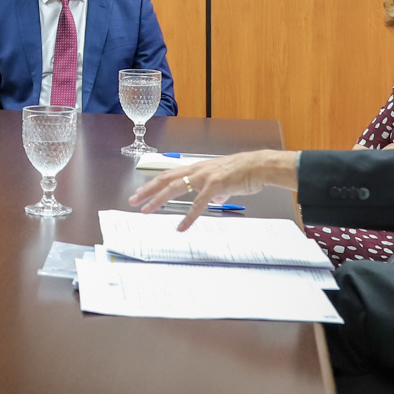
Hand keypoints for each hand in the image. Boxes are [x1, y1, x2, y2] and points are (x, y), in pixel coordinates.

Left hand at [129, 149, 298, 229]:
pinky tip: (181, 227)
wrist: (260, 166)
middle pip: (165, 179)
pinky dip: (188, 216)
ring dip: (159, 199)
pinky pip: (198, 203)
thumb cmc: (244, 172)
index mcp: (197, 168)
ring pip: (176, 187)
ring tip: (147, 210)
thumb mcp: (224, 181)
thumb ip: (215, 191)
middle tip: (133, 200)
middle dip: (147, 190)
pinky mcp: (216, 185)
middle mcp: (197, 169)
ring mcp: (205, 176)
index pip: (169, 175)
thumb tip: (212, 201)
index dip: (153, 183)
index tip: (140, 193)